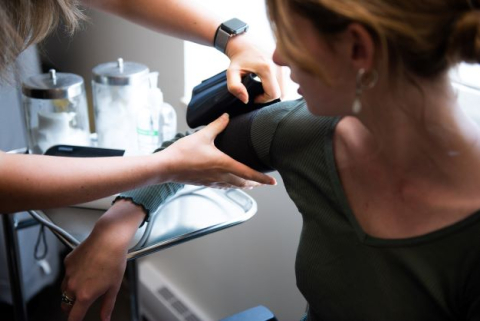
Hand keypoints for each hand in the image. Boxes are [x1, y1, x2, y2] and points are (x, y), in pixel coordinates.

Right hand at [61, 200, 141, 320]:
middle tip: (82, 303)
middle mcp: (73, 286)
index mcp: (85, 295)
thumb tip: (105, 319)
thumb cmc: (114, 261)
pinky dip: (74, 274)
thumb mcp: (114, 287)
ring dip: (71, 291)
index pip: (73, 317)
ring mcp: (68, 273)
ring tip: (87, 282)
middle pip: (65, 304)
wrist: (108, 239)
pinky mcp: (67, 262)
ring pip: (64, 289)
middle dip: (71, 307)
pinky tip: (87, 267)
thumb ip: (107, 306)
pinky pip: (67, 273)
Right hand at [161, 113, 276, 188]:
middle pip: (244, 183)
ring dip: (244, 185)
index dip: (262, 179)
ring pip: (234, 186)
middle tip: (265, 183)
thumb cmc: (183, 153)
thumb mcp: (202, 135)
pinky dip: (231, 185)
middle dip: (256, 183)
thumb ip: (217, 125)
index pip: (248, 173)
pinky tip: (229, 183)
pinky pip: (223, 187)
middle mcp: (221, 176)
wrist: (166, 167)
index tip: (273, 182)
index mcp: (224, 164)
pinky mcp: (205, 183)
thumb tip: (227, 116)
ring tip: (251, 184)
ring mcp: (213, 182)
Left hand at [225, 34, 281, 103]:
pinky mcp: (284, 65)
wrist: (244, 42)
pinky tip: (267, 84)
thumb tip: (246, 100)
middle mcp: (278, 66)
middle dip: (270, 98)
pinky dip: (277, 87)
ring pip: (284, 88)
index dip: (264, 100)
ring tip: (262, 90)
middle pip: (282, 93)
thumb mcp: (231, 72)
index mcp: (267, 68)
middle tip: (258, 95)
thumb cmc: (237, 59)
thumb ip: (234, 87)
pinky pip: (285, 82)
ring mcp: (283, 65)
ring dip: (274, 93)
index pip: (274, 94)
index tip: (254, 97)